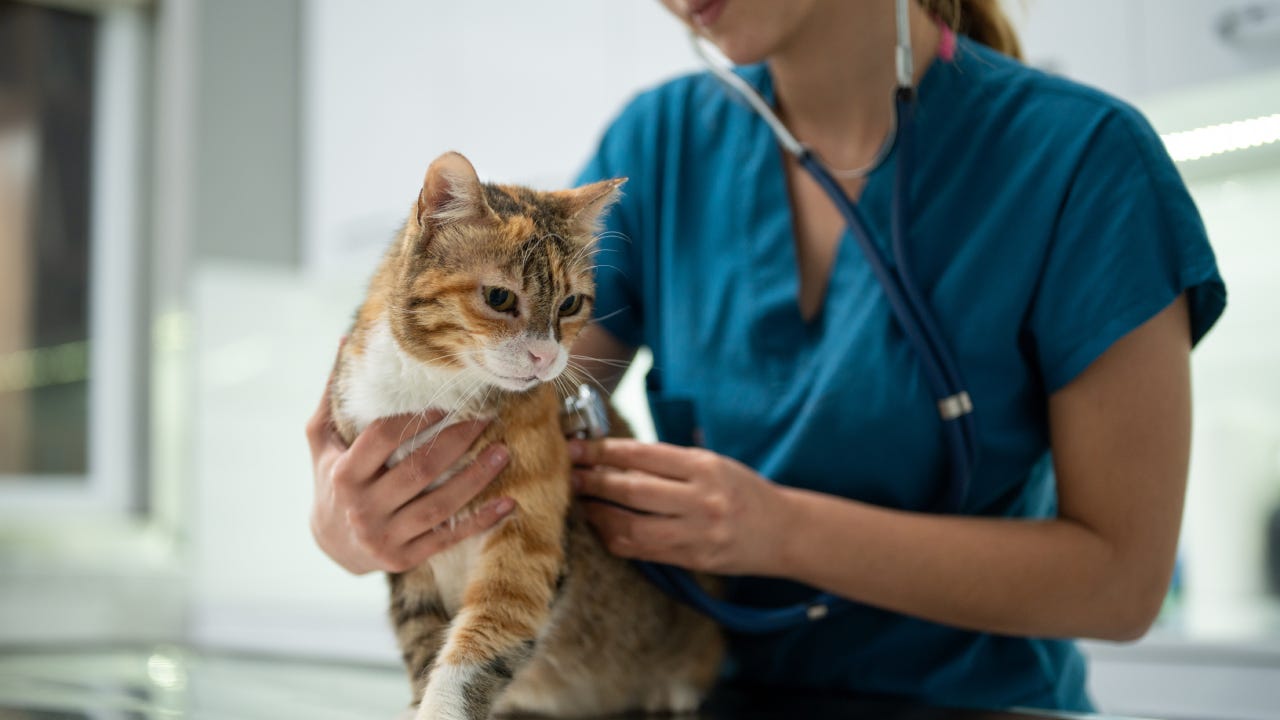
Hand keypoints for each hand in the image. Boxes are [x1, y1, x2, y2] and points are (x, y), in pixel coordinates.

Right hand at [305, 348, 513, 574]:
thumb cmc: (331, 479)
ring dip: (476, 478)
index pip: (383, 438)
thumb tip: (346, 339)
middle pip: (418, 470)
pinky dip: (481, 522)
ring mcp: (384, 537)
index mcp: (344, 473)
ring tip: (504, 452)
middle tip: (489, 417)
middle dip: (458, 441)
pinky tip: (509, 504)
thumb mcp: (322, 440)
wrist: (330, 545)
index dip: (416, 417)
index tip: (447, 399)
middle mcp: (362, 508)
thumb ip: (334, 395)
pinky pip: (448, 538)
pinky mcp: (405, 559)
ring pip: (439, 505)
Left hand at [568, 439, 788, 574]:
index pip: (643, 455)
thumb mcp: (713, 464)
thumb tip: (614, 456)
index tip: (576, 448)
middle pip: (632, 490)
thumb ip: (670, 463)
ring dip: (598, 515)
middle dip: (593, 482)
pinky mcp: (693, 559)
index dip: (603, 452)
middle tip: (567, 474)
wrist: (784, 532)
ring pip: (631, 527)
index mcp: (705, 467)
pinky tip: (603, 527)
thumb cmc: (743, 491)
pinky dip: (616, 538)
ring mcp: (696, 533)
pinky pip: (642, 551)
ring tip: (580, 503)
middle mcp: (701, 499)